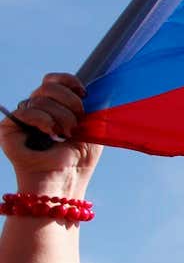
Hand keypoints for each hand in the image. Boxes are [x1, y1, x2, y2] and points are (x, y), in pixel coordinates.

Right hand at [2, 74, 98, 194]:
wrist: (65, 182)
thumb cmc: (80, 159)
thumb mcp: (94, 128)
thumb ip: (92, 106)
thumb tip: (95, 86)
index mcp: (54, 107)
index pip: (53, 80)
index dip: (69, 81)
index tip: (84, 93)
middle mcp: (36, 110)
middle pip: (48, 86)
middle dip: (70, 101)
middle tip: (78, 122)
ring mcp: (22, 119)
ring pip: (40, 97)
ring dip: (61, 116)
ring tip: (66, 135)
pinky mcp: (8, 129)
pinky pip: (26, 111)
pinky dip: (43, 120)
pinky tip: (50, 133)